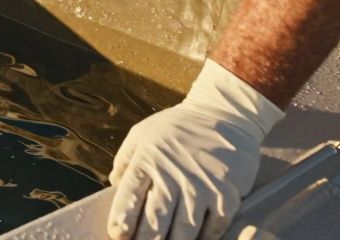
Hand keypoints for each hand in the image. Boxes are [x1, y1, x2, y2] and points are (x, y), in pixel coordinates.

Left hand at [107, 60, 283, 239]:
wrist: (224, 114)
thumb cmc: (179, 126)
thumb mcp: (143, 133)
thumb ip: (126, 159)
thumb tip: (113, 184)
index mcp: (148, 160)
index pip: (129, 198)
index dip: (121, 222)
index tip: (118, 235)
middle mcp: (172, 176)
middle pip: (155, 222)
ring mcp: (201, 187)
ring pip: (184, 232)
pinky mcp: (226, 194)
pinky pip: (213, 229)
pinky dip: (204, 239)